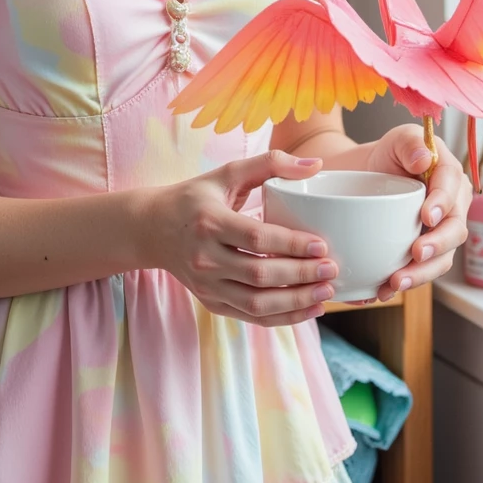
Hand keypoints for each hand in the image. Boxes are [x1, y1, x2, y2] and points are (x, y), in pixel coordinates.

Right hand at [145, 150, 340, 327]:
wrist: (150, 229)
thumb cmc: (194, 198)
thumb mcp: (226, 173)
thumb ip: (270, 164)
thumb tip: (314, 164)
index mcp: (209, 221)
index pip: (256, 238)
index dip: (291, 244)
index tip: (321, 245)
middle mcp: (204, 257)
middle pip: (259, 275)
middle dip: (300, 276)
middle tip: (332, 270)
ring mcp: (206, 285)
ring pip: (256, 303)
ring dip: (295, 303)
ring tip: (326, 294)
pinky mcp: (210, 302)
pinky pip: (250, 316)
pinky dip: (282, 318)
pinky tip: (307, 309)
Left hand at [353, 123, 470, 301]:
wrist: (369, 177)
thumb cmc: (390, 155)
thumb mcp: (398, 139)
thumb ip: (410, 144)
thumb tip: (423, 159)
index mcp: (450, 175)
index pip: (453, 188)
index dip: (442, 202)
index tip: (428, 215)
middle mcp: (452, 207)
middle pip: (455, 230)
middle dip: (437, 245)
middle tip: (415, 253)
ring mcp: (440, 233)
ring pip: (441, 258)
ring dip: (422, 273)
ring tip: (396, 282)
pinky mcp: (425, 252)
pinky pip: (422, 271)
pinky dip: (405, 282)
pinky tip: (383, 291)